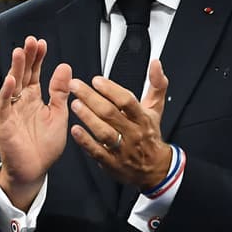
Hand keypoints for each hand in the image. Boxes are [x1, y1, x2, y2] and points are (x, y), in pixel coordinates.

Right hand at [0, 36, 72, 209]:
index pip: (35, 73)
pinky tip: (11, 80)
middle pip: (22, 75)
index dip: (37, 59)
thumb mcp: (58, 115)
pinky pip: (3, 106)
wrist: (34, 170)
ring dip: (15, 69)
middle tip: (30, 41)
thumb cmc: (45, 145)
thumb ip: (60, 92)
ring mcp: (10, 111)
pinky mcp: (3, 124)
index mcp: (34, 99)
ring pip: (11, 86)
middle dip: (26, 58)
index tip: (42, 43)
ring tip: (19, 52)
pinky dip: (6, 93)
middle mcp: (20, 102)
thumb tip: (64, 66)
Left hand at [68, 59, 171, 189]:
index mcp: (142, 118)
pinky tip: (75, 130)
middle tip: (75, 86)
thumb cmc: (149, 134)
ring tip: (74, 104)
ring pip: (104, 132)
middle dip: (91, 98)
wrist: (154, 168)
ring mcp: (122, 148)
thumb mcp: (156, 109)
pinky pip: (97, 151)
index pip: (127, 101)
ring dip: (88, 117)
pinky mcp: (111, 162)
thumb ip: (156, 85)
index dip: (111, 90)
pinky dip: (85, 141)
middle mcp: (132, 132)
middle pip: (111, 113)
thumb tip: (156, 63)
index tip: (96, 80)